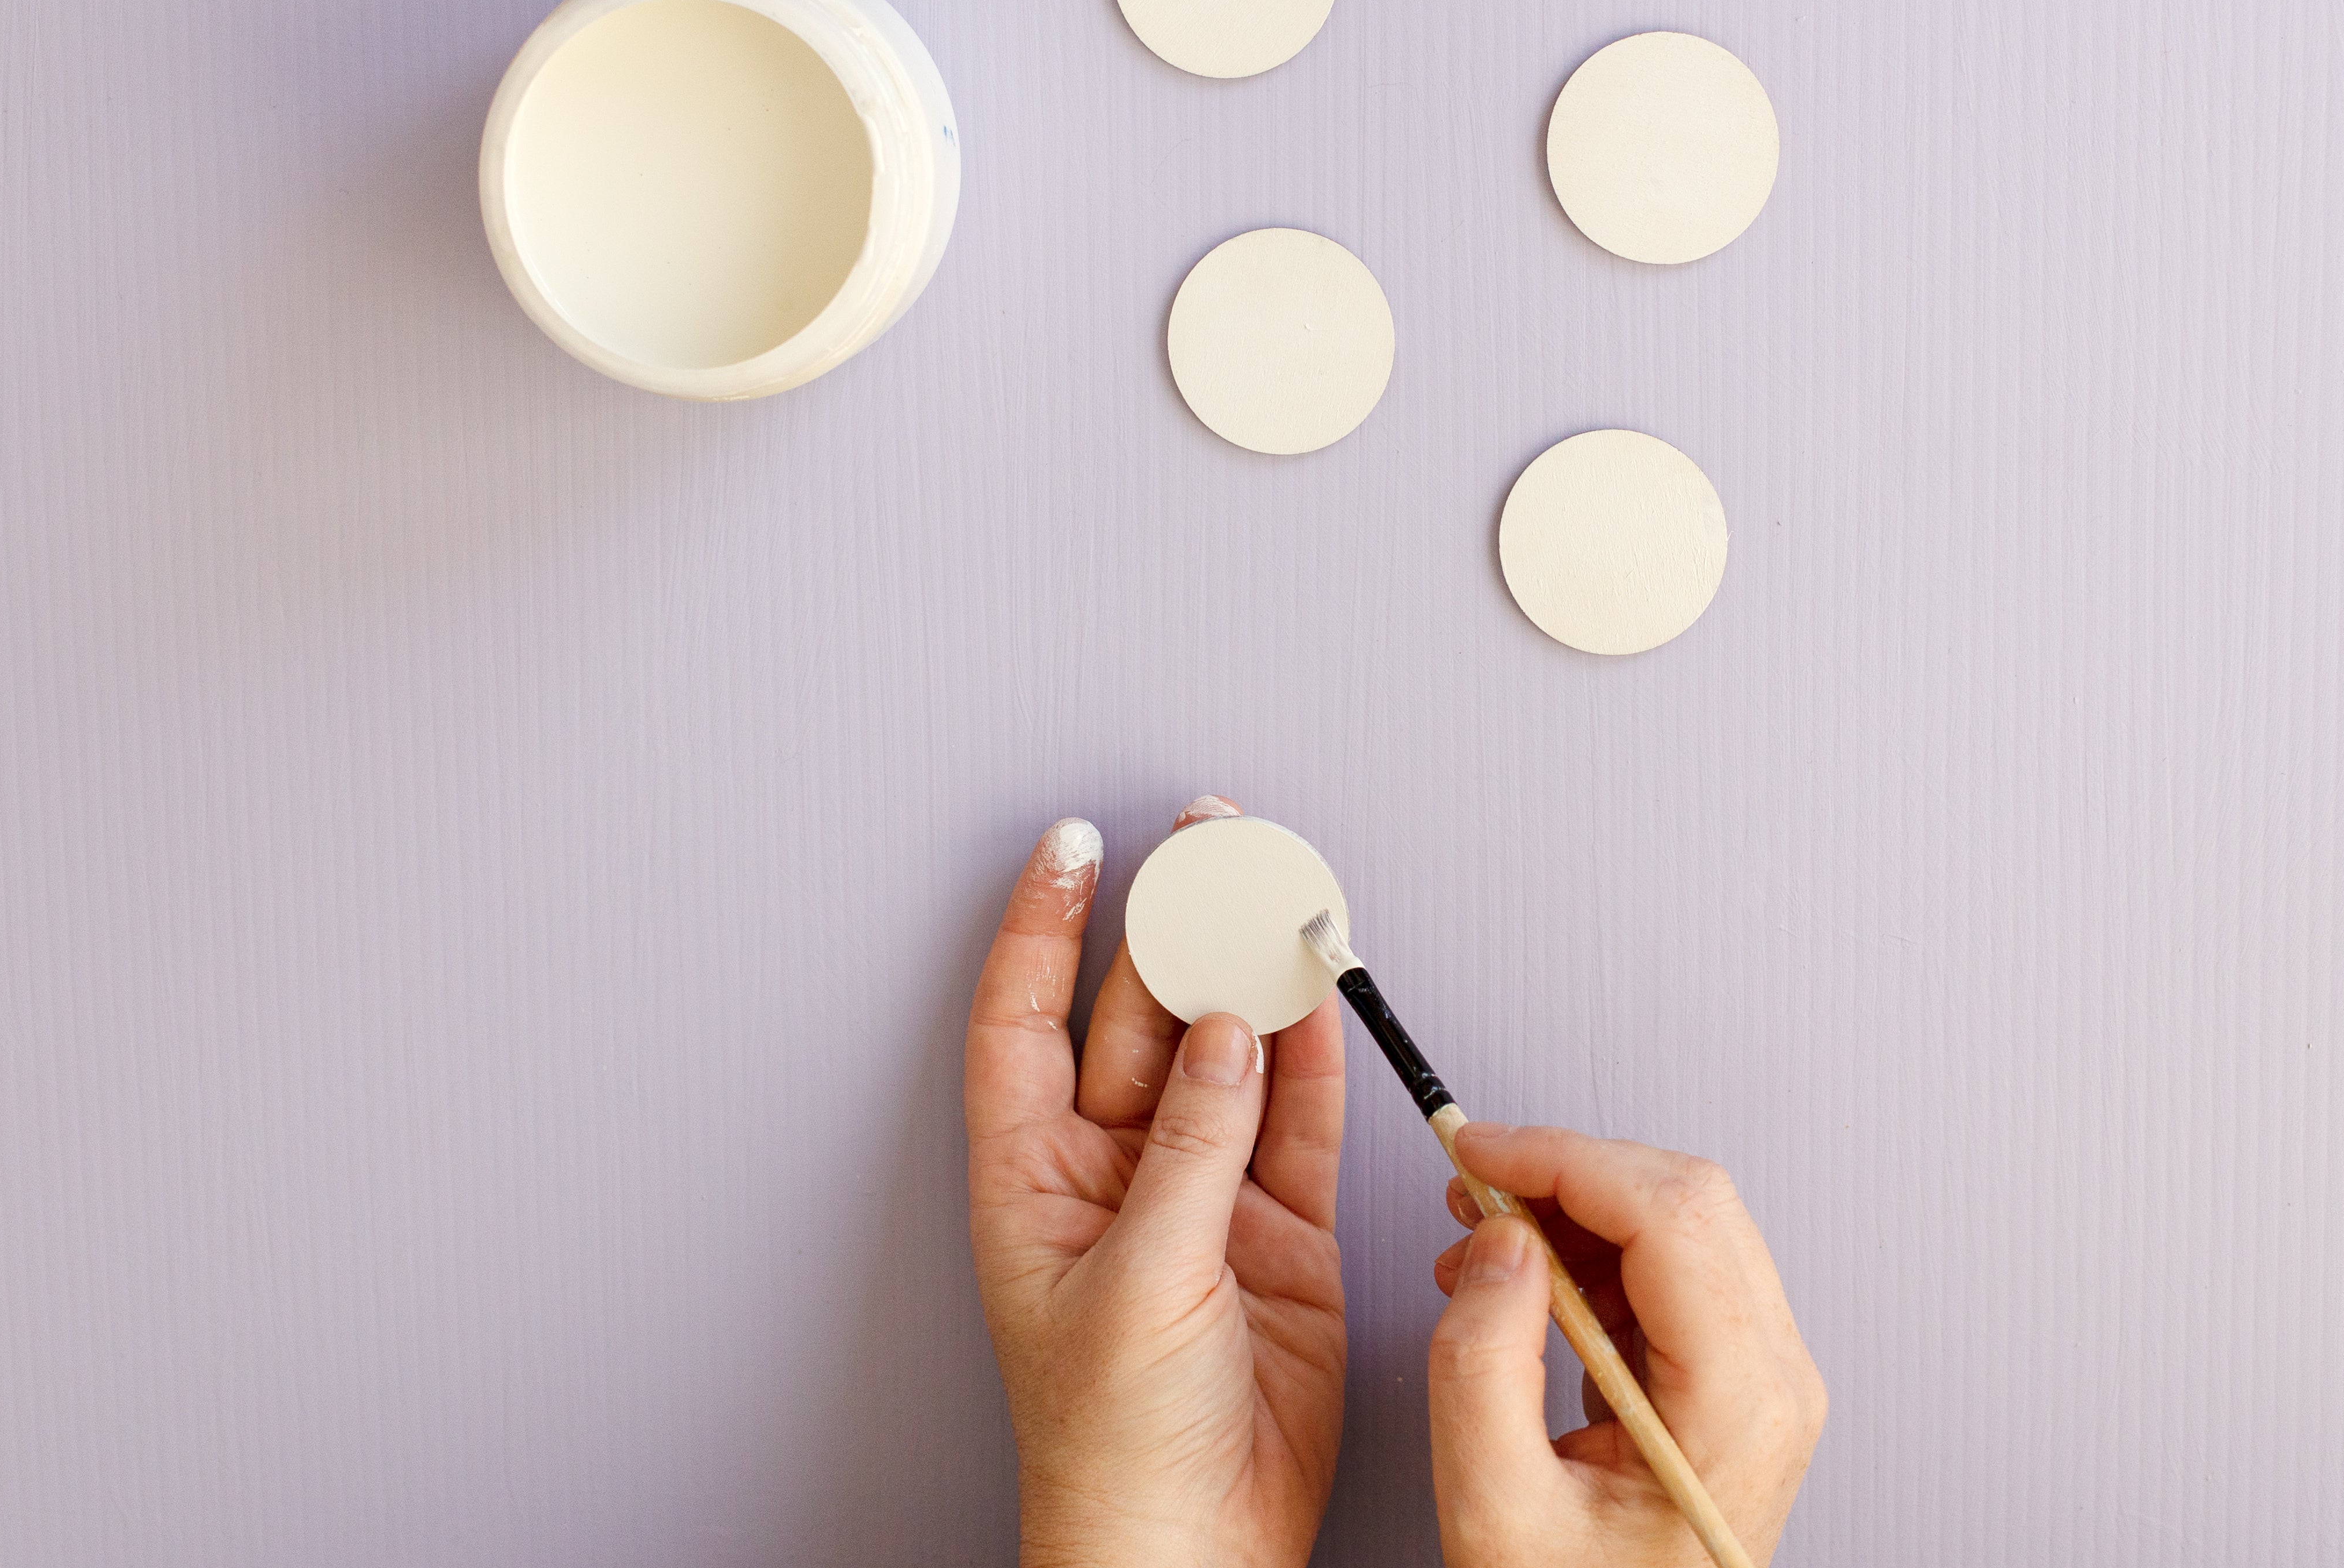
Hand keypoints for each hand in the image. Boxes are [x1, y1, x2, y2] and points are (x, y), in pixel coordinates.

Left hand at [964, 798, 1346, 1567]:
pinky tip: (1321, 986)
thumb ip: (1189, 1149)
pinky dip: (1314, 1053)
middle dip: (1176, 930)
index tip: (1075, 845)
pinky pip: (1299, 1120)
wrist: (1195, 1549)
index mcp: (1033, 1180)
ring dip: (1252, 975)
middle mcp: (1114, 1175)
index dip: (1043, 929)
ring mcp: (1204, 1198)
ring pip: (1228, 1055)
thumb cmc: (1115, 1448)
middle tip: (1214, 848)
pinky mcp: (1283, 1232)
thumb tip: (1218, 1031)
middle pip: (1142, 1020)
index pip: (1022, 1020)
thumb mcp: (1138, 1284)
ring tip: (1279, 889)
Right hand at [1427, 1123, 1823, 1566]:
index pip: (1670, 1218)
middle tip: (1470, 1185)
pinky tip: (1521, 1280)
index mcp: (1740, 1408)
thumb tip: (1500, 1239)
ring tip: (1479, 1242)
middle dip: (1568, 1171)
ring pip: (1681, 1221)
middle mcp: (1775, 1381)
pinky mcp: (1733, 1380)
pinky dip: (1591, 1250)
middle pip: (1687, 1200)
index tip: (1476, 1151)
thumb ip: (1483, 1361)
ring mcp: (1762, 1378)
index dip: (1565, 1160)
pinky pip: (1672, 1270)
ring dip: (1574, 1206)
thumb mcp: (1495, 1505)